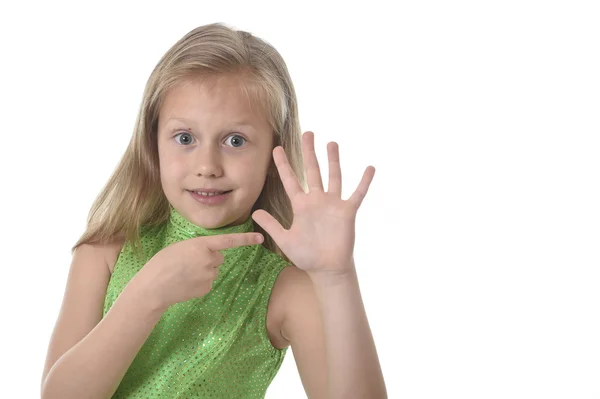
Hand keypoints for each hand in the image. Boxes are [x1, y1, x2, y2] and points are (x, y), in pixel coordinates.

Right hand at [136, 232, 263, 309]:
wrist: (154, 287)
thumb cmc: (163, 262)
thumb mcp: (181, 247)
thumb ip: (199, 247)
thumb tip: (211, 254)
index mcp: (202, 245)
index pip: (228, 240)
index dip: (246, 239)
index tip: (261, 238)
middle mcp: (209, 260)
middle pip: (218, 257)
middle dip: (209, 258)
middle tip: (189, 262)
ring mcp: (209, 276)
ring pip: (213, 270)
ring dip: (204, 270)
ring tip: (185, 273)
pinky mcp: (207, 288)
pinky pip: (208, 281)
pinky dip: (200, 282)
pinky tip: (186, 283)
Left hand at [252, 131, 374, 277]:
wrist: (326, 268)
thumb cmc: (306, 255)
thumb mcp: (285, 240)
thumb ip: (272, 225)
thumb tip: (254, 213)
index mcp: (301, 205)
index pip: (290, 180)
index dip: (283, 165)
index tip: (276, 149)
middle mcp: (317, 200)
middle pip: (312, 171)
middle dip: (309, 152)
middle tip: (307, 133)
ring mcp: (333, 204)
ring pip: (333, 177)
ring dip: (333, 160)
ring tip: (332, 143)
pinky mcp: (347, 212)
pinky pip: (357, 194)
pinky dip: (364, 182)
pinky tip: (370, 168)